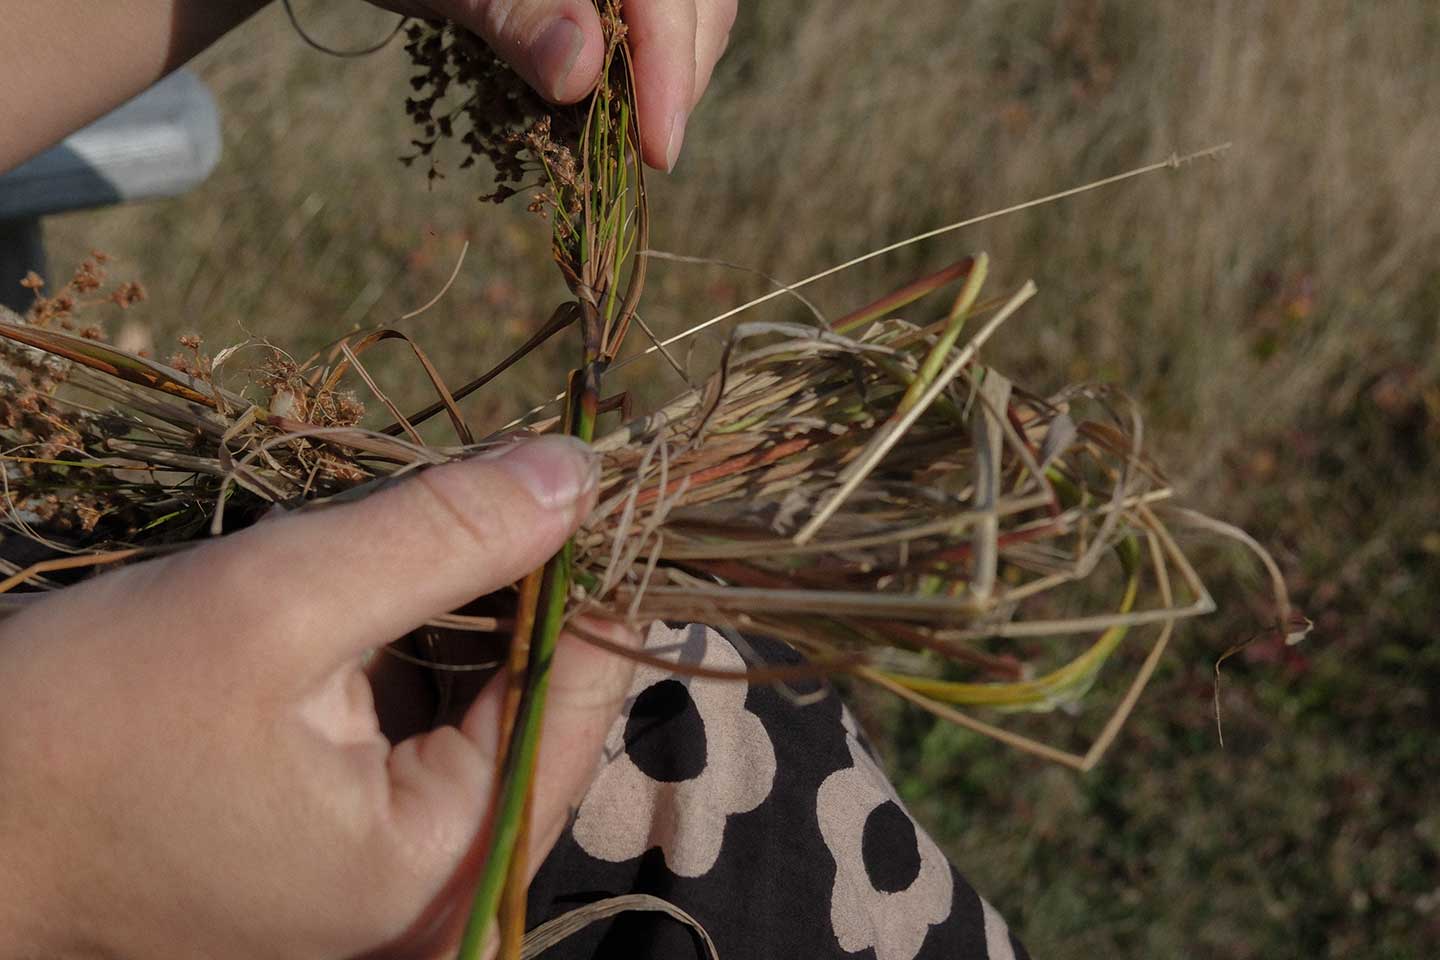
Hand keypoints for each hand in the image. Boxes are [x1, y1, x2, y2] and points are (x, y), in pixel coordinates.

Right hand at [0, 436, 637, 959]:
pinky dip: (412, 650)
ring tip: (405, 531)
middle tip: (474, 479)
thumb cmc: (84, 725)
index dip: (584, 566)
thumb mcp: (272, 604)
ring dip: (457, 607)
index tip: (566, 465)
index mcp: (443, 863)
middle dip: (511, 582)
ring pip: (485, 704)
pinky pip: (426, 731)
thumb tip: (580, 469)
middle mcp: (443, 890)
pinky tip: (366, 592)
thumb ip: (442, 535)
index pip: (582, 689)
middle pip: (539, 698)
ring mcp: (400, 875)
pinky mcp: (356, 845)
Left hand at [384, 0, 737, 169]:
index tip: (657, 151)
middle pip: (696, 9)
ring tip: (624, 137)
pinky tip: (608, 106)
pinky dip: (637, 71)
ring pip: (687, 18)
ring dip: (661, 81)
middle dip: (675, 82)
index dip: (671, 70)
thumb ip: (514, 13)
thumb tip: (579, 74)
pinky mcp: (605, 0)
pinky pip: (648, 26)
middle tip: (642, 156)